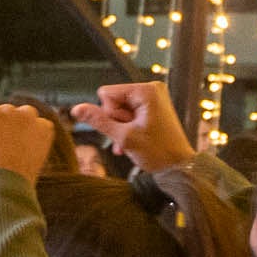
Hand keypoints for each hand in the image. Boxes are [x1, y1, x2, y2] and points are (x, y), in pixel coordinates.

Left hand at [0, 103, 59, 181]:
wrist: (2, 190)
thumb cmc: (12, 188)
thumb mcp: (26, 165)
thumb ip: (21, 148)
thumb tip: (2, 145)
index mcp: (44, 129)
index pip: (28, 123)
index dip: (13, 140)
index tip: (7, 157)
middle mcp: (28, 115)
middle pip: (6, 116)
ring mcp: (5, 112)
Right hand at [81, 79, 195, 173]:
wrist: (179, 167)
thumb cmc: (158, 153)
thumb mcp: (124, 137)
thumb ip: (99, 121)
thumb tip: (77, 109)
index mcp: (146, 90)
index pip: (107, 93)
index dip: (109, 113)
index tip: (124, 128)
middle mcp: (151, 89)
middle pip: (114, 100)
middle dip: (116, 122)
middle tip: (129, 136)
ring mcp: (153, 99)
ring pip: (120, 109)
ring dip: (121, 128)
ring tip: (130, 142)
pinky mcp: (154, 108)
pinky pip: (130, 113)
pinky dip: (128, 128)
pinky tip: (130, 142)